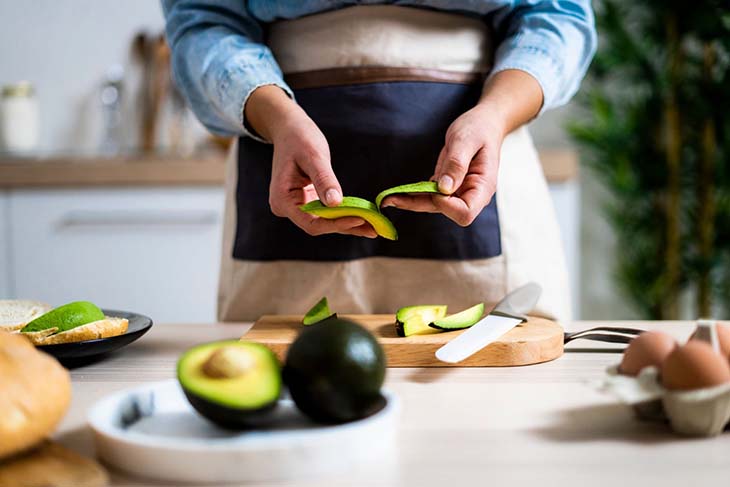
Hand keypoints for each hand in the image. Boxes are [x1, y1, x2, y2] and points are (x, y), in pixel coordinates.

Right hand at [245, 86, 376, 237]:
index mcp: (282, 200)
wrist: (289, 129)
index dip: (336, 224)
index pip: (311, 222)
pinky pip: (326, 213)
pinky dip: (343, 215)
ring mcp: (296, 206)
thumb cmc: (298, 138)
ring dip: (348, 224)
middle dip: (345, 226)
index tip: (359, 219)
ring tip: (373, 227)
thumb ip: (324, 179)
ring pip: (324, 222)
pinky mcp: (307, 201)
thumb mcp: (313, 156)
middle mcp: (286, 207)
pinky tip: (363, 218)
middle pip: (319, 225)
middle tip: (374, 228)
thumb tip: (335, 202)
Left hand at [382, 103, 504, 225]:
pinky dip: (413, 195)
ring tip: (387, 198)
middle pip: (444, 212)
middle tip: (390, 199)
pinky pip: (429, 196)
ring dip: (411, 202)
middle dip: (419, 205)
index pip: (465, 213)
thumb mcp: (466, 140)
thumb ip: (456, 163)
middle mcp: (471, 195)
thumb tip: (443, 189)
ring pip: (432, 206)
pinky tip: (396, 193)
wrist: (483, 124)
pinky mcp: (447, 188)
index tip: (436, 187)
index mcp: (482, 187)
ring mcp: (458, 193)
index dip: (447, 205)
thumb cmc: (479, 129)